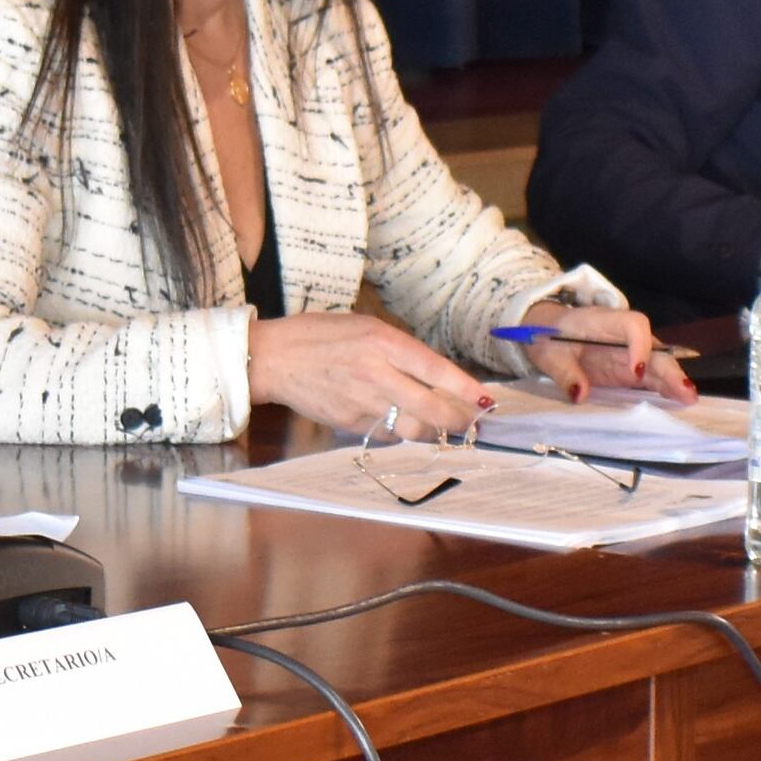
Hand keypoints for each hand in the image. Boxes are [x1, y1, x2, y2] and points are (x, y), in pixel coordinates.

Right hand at [249, 310, 493, 439]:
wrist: (274, 358)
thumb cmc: (321, 335)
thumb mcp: (366, 328)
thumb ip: (401, 350)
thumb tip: (436, 376)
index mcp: (383, 342)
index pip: (436, 371)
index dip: (466, 390)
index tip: (486, 403)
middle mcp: (377, 374)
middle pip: (431, 409)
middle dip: (458, 422)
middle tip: (473, 426)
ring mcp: (363, 402)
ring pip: (413, 428)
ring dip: (433, 431)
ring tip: (443, 427)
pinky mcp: (350, 423)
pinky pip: (387, 432)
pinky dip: (400, 430)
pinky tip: (401, 421)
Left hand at [510, 300, 692, 400]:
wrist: (546, 332)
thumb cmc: (548, 336)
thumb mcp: (549, 354)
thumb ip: (565, 372)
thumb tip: (579, 393)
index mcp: (605, 322)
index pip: (634, 325)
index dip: (640, 346)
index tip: (635, 372)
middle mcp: (624, 337)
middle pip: (654, 348)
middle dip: (669, 370)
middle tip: (685, 391)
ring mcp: (629, 354)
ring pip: (657, 364)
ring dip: (673, 381)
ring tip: (689, 399)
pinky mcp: (628, 371)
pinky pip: (650, 379)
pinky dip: (664, 390)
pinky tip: (678, 403)